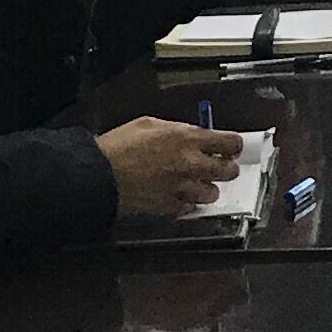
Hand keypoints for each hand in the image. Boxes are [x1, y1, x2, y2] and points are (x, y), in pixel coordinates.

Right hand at [98, 115, 246, 219]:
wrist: (98, 175)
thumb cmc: (118, 147)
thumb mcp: (149, 124)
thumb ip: (177, 129)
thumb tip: (193, 134)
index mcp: (186, 138)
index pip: (229, 142)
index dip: (233, 145)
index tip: (231, 147)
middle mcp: (190, 164)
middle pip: (228, 171)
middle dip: (226, 168)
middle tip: (219, 166)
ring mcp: (182, 188)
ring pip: (213, 193)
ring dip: (207, 187)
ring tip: (195, 183)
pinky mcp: (171, 206)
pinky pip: (190, 206)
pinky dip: (187, 201)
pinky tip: (177, 194)